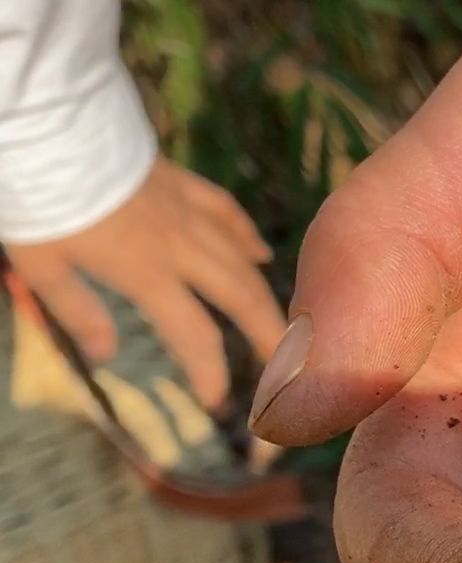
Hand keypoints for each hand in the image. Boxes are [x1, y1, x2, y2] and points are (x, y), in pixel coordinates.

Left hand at [6, 157, 283, 408]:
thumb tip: (105, 356)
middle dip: (268, 336)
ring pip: (242, 259)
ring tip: (281, 325)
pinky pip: (225, 212)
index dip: (210, 372)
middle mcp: (180, 247)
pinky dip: (246, 236)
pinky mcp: (181, 183)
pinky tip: (261, 253)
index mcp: (146, 273)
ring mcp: (186, 212)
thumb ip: (77, 311)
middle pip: (240, 298)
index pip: (193, 334)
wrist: (50, 129)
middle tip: (286, 367)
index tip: (217, 402)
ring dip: (266, 296)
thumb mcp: (41, 264)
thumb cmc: (42, 200)